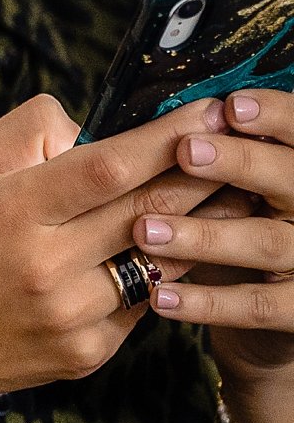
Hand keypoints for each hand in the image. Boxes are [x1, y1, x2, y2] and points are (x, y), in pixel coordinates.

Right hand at [0, 92, 228, 422]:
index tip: (212, 111)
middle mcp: (45, 266)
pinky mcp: (87, 352)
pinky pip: (143, 301)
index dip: (169, 137)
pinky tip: (182, 249)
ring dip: (202, 224)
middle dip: (206, 171)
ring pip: (161, 259)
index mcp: (11, 210)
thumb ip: (28, 131)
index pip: (109, 165)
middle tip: (246, 143)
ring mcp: (70, 315)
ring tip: (234, 192)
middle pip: (149, 210)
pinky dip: (165, 271)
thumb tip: (92, 125)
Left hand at [134, 88, 293, 381]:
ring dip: (205, 235)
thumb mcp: (234, 190)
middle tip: (186, 151)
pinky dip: (209, 302)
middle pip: (292, 179)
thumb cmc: (238, 231)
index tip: (232, 105)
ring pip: (268, 242)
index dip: (278, 116)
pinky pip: (258, 305)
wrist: (271, 316)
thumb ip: (212, 156)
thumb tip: (155, 119)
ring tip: (144, 230)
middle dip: (242, 162)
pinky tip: (161, 297)